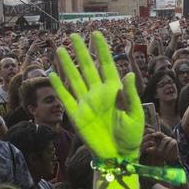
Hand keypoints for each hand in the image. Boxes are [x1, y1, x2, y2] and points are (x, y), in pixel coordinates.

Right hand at [50, 32, 143, 161]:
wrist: (119, 155)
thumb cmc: (131, 134)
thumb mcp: (135, 114)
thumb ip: (130, 94)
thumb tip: (128, 73)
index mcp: (114, 89)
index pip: (107, 64)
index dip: (102, 49)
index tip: (96, 34)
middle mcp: (98, 92)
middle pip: (87, 67)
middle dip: (81, 51)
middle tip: (74, 35)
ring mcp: (86, 103)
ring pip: (74, 79)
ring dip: (67, 64)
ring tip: (61, 50)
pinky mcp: (77, 115)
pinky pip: (65, 98)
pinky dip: (58, 86)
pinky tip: (52, 75)